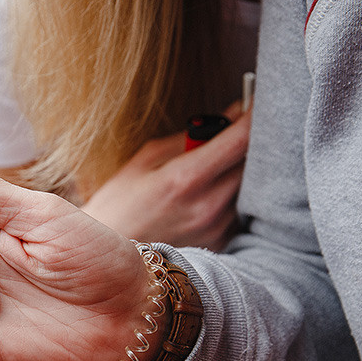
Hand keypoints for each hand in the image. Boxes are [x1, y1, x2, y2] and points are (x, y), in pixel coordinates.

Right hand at [83, 106, 247, 248]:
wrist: (105, 260)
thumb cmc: (118, 206)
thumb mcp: (145, 160)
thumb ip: (190, 137)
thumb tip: (230, 113)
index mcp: (186, 179)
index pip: (241, 139)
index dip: (254, 114)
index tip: (256, 100)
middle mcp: (208, 206)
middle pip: (252, 161)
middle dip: (243, 143)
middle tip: (225, 134)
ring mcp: (217, 228)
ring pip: (247, 186)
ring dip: (234, 171)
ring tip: (204, 173)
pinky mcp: (221, 243)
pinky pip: (237, 209)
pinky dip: (228, 196)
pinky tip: (200, 199)